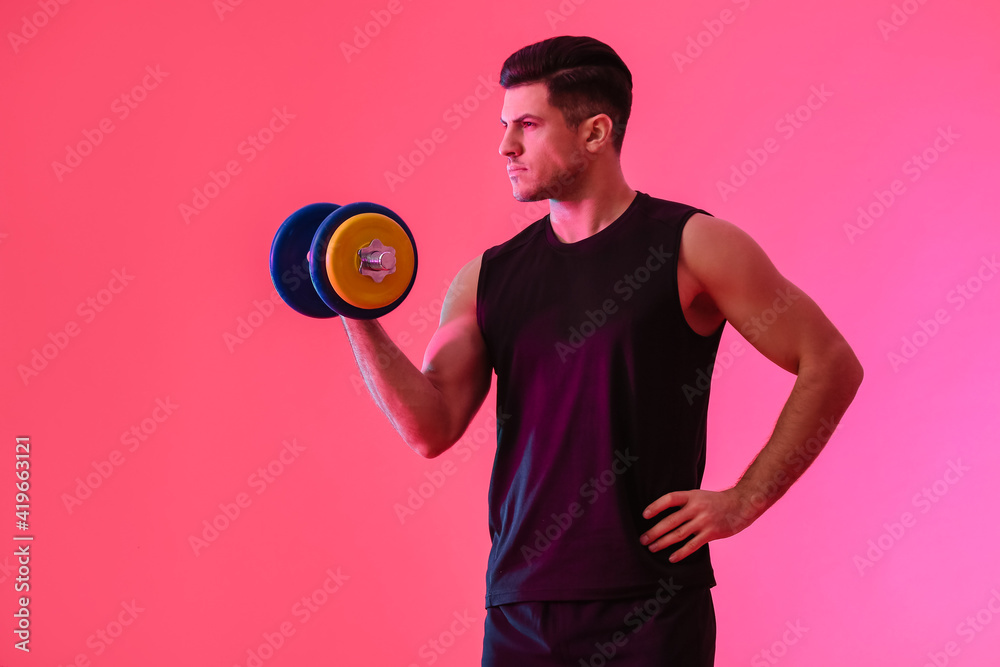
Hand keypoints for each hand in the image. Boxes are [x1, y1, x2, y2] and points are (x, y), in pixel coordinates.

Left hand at [638, 488, 753, 562]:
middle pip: (671, 521)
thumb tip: (662, 513)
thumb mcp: (698, 495)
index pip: (669, 499)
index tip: (644, 515)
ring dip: (663, 543)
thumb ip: (683, 503)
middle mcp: (696, 508)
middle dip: (654, 531)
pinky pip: (693, 545)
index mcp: (691, 496)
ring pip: (679, 534)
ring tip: (652, 548)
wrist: (741, 504)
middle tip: (643, 540)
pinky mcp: (711, 533)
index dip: (656, 506)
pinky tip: (672, 558)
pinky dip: (681, 553)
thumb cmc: (715, 501)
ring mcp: (704, 521)